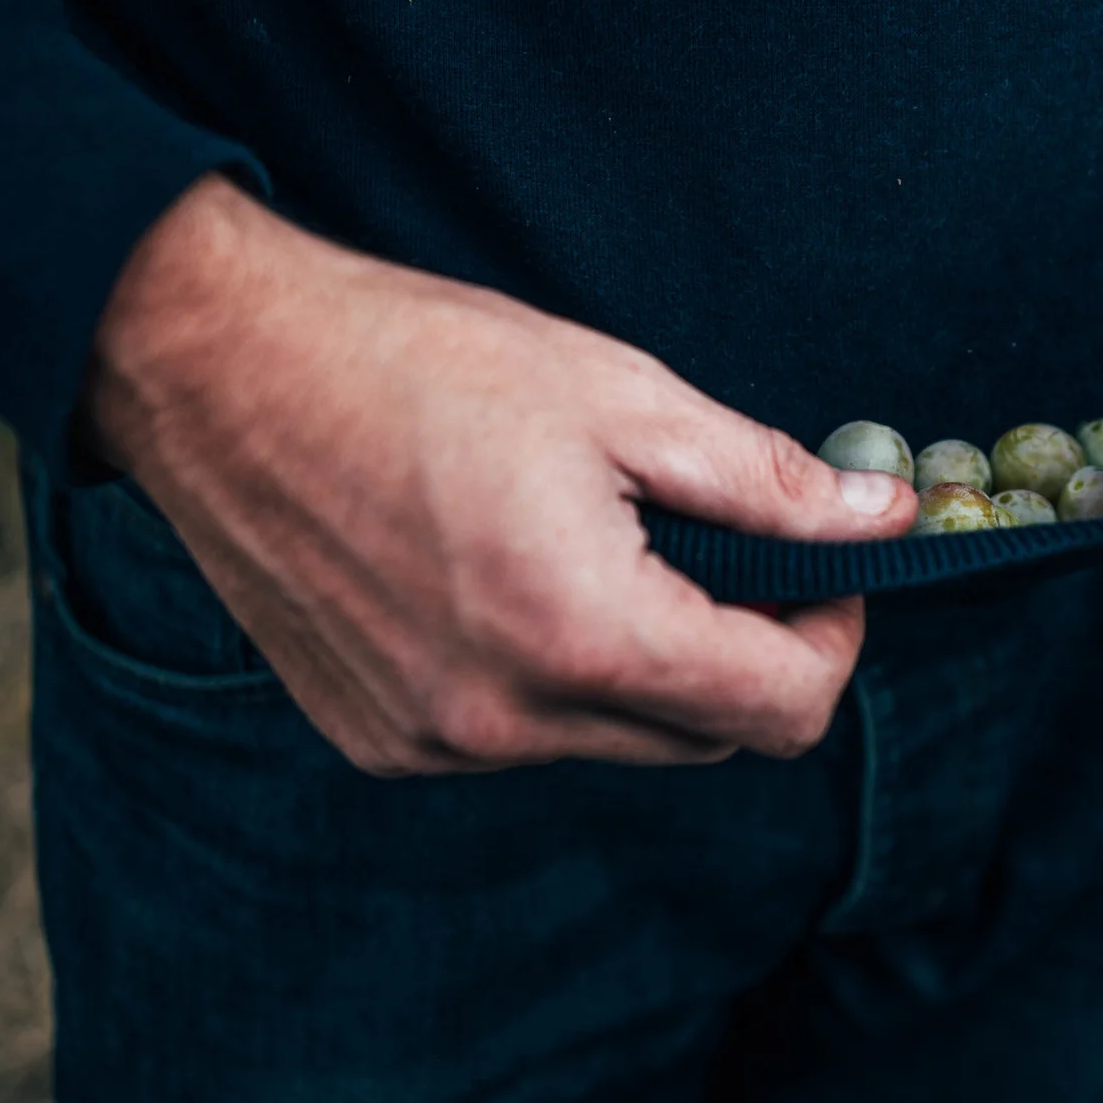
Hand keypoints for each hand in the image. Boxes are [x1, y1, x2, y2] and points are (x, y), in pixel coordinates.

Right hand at [84, 175, 916, 773]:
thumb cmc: (418, 360)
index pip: (782, 711)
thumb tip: (885, 521)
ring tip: (599, 544)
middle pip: (706, 737)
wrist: (217, 370)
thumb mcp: (621, 395)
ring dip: (647, 664)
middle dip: (747, 652)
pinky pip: (519, 738)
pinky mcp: (376, 739)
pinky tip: (509, 578)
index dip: (834, 637)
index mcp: (581, 635)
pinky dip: (552, 678)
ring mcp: (432, 742)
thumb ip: (766, 481)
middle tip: (727, 545)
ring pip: (615, 741)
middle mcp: (505, 720)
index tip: (824, 569)